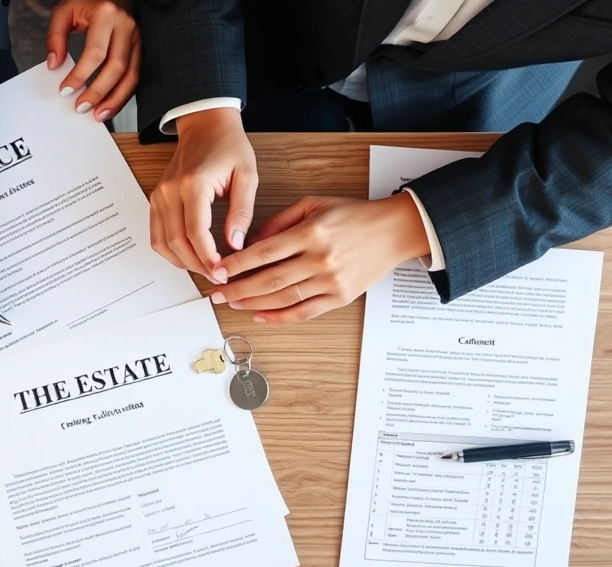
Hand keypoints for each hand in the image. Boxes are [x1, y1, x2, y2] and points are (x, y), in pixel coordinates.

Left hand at [47, 0, 139, 121]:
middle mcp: (126, 26)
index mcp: (107, 14)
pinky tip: (110, 105)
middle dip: (98, 92)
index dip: (81, 75)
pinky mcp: (140, 48)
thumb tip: (54, 65)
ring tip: (99, 115)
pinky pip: (135, 75)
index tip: (65, 90)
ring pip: (131, 75)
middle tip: (81, 107)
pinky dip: (123, 94)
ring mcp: (137, 38)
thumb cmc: (87, 1)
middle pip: (116, 67)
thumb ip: (55, 37)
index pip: (95, 53)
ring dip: (115, 99)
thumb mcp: (64, 11)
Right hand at [149, 107, 257, 277]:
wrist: (205, 125)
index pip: (195, 232)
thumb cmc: (228, 146)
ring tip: (205, 269)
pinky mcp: (156, 200)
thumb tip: (235, 245)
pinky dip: (170, 251)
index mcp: (193, 184)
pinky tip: (190, 256)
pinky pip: (157, 235)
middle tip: (218, 276)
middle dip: (197, 265)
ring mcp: (159, 196)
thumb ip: (241, 212)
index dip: (208, 258)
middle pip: (176, 242)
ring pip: (162, 243)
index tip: (223, 271)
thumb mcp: (247, 176)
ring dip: (182, 262)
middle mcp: (170, 191)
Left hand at [208, 193, 430, 322]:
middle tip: (217, 293)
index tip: (219, 270)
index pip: (264, 252)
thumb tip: (251, 243)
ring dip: (253, 304)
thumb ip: (280, 222)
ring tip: (233, 303)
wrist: (394, 231)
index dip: (237, 264)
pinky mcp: (340, 297)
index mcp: (312, 233)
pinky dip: (279, 317)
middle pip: (269, 280)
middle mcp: (321, 259)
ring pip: (283, 299)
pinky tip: (260, 315)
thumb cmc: (354, 215)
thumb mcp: (313, 204)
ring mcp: (331, 281)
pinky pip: (304, 312)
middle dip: (237, 289)